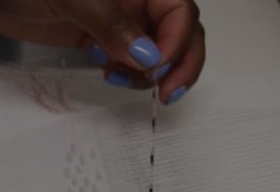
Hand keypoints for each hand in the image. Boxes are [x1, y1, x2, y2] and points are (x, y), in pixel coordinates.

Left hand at [0, 0, 204, 104]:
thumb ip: (112, 24)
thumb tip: (148, 56)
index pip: (179, 10)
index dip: (176, 40)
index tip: (156, 68)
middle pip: (179, 30)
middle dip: (178, 62)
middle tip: (166, 92)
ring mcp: (118, 18)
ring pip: (157, 49)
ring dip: (150, 72)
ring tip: (121, 78)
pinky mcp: (100, 36)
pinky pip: (130, 59)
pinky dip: (128, 73)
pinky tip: (107, 72)